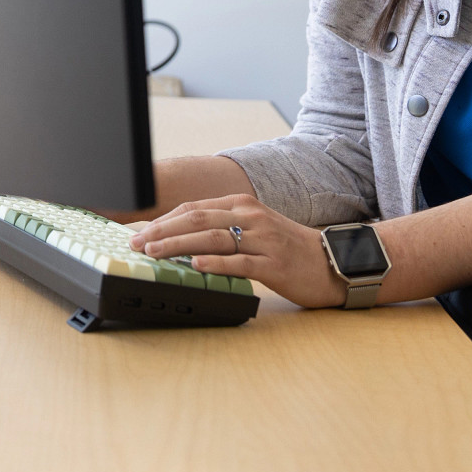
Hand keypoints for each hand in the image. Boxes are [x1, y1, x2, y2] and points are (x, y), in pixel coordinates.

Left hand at [127, 193, 347, 308]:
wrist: (334, 263)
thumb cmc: (290, 249)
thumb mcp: (255, 229)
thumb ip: (223, 229)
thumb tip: (181, 240)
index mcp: (243, 205)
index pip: (193, 208)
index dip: (163, 220)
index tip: (139, 231)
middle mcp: (251, 217)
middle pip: (197, 220)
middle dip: (162, 231)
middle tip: (136, 242)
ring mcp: (263, 240)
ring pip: (213, 238)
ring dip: (178, 245)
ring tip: (154, 252)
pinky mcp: (274, 265)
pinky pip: (240, 262)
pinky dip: (215, 263)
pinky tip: (196, 266)